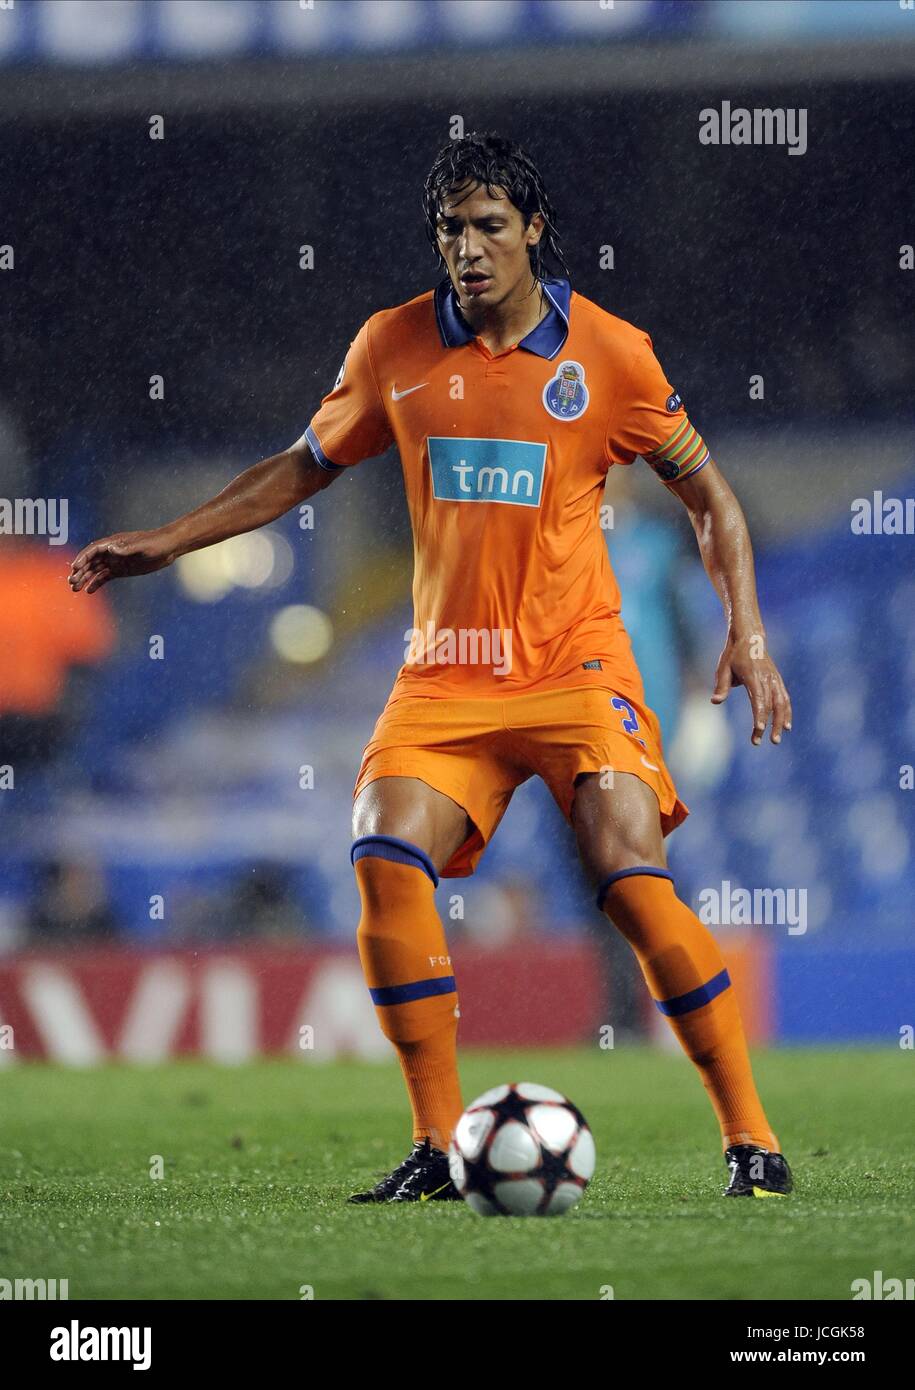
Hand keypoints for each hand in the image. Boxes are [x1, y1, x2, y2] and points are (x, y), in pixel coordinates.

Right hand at [68, 529, 177, 593]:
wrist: (167, 548)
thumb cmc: (155, 543)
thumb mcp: (142, 546)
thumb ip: (126, 549)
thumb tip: (111, 548)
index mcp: (113, 543)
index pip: (93, 550)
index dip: (82, 558)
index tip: (75, 568)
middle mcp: (111, 552)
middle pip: (91, 561)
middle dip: (80, 571)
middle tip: (71, 582)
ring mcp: (116, 561)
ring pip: (95, 570)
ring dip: (85, 578)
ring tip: (75, 589)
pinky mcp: (121, 570)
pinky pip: (105, 577)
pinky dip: (96, 583)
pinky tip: (89, 591)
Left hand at [711, 631, 791, 745]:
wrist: (750, 637)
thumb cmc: (733, 654)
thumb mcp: (723, 667)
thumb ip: (721, 686)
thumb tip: (715, 702)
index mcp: (753, 676)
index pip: (758, 700)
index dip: (759, 716)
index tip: (759, 730)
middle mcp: (767, 679)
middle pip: (772, 705)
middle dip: (770, 725)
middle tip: (768, 741)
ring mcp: (775, 679)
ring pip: (782, 703)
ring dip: (781, 721)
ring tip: (778, 738)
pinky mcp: (777, 680)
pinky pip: (784, 698)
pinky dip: (787, 712)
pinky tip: (786, 725)